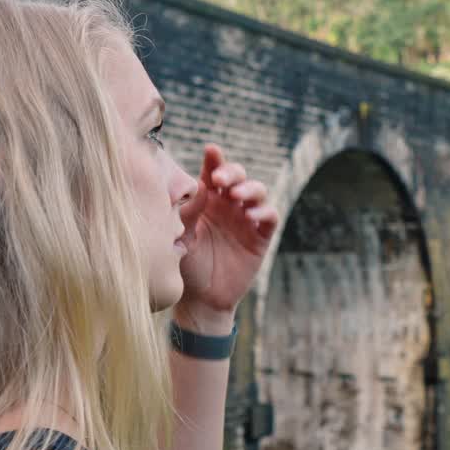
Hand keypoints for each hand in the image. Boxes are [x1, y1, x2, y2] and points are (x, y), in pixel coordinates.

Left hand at [175, 144, 279, 329]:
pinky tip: (251, 216)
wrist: (201, 299)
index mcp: (207, 200)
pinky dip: (264, 212)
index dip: (215, 159)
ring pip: (257, 191)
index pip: (213, 172)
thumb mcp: (180, 236)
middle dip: (232, 172)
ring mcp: (246, 219)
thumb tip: (202, 186)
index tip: (211, 150)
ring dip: (249, 188)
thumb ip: (188, 212)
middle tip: (219, 180)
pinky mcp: (260, 237)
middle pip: (238, 176)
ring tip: (236, 195)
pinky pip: (269, 217)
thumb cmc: (186, 264)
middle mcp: (228, 205)